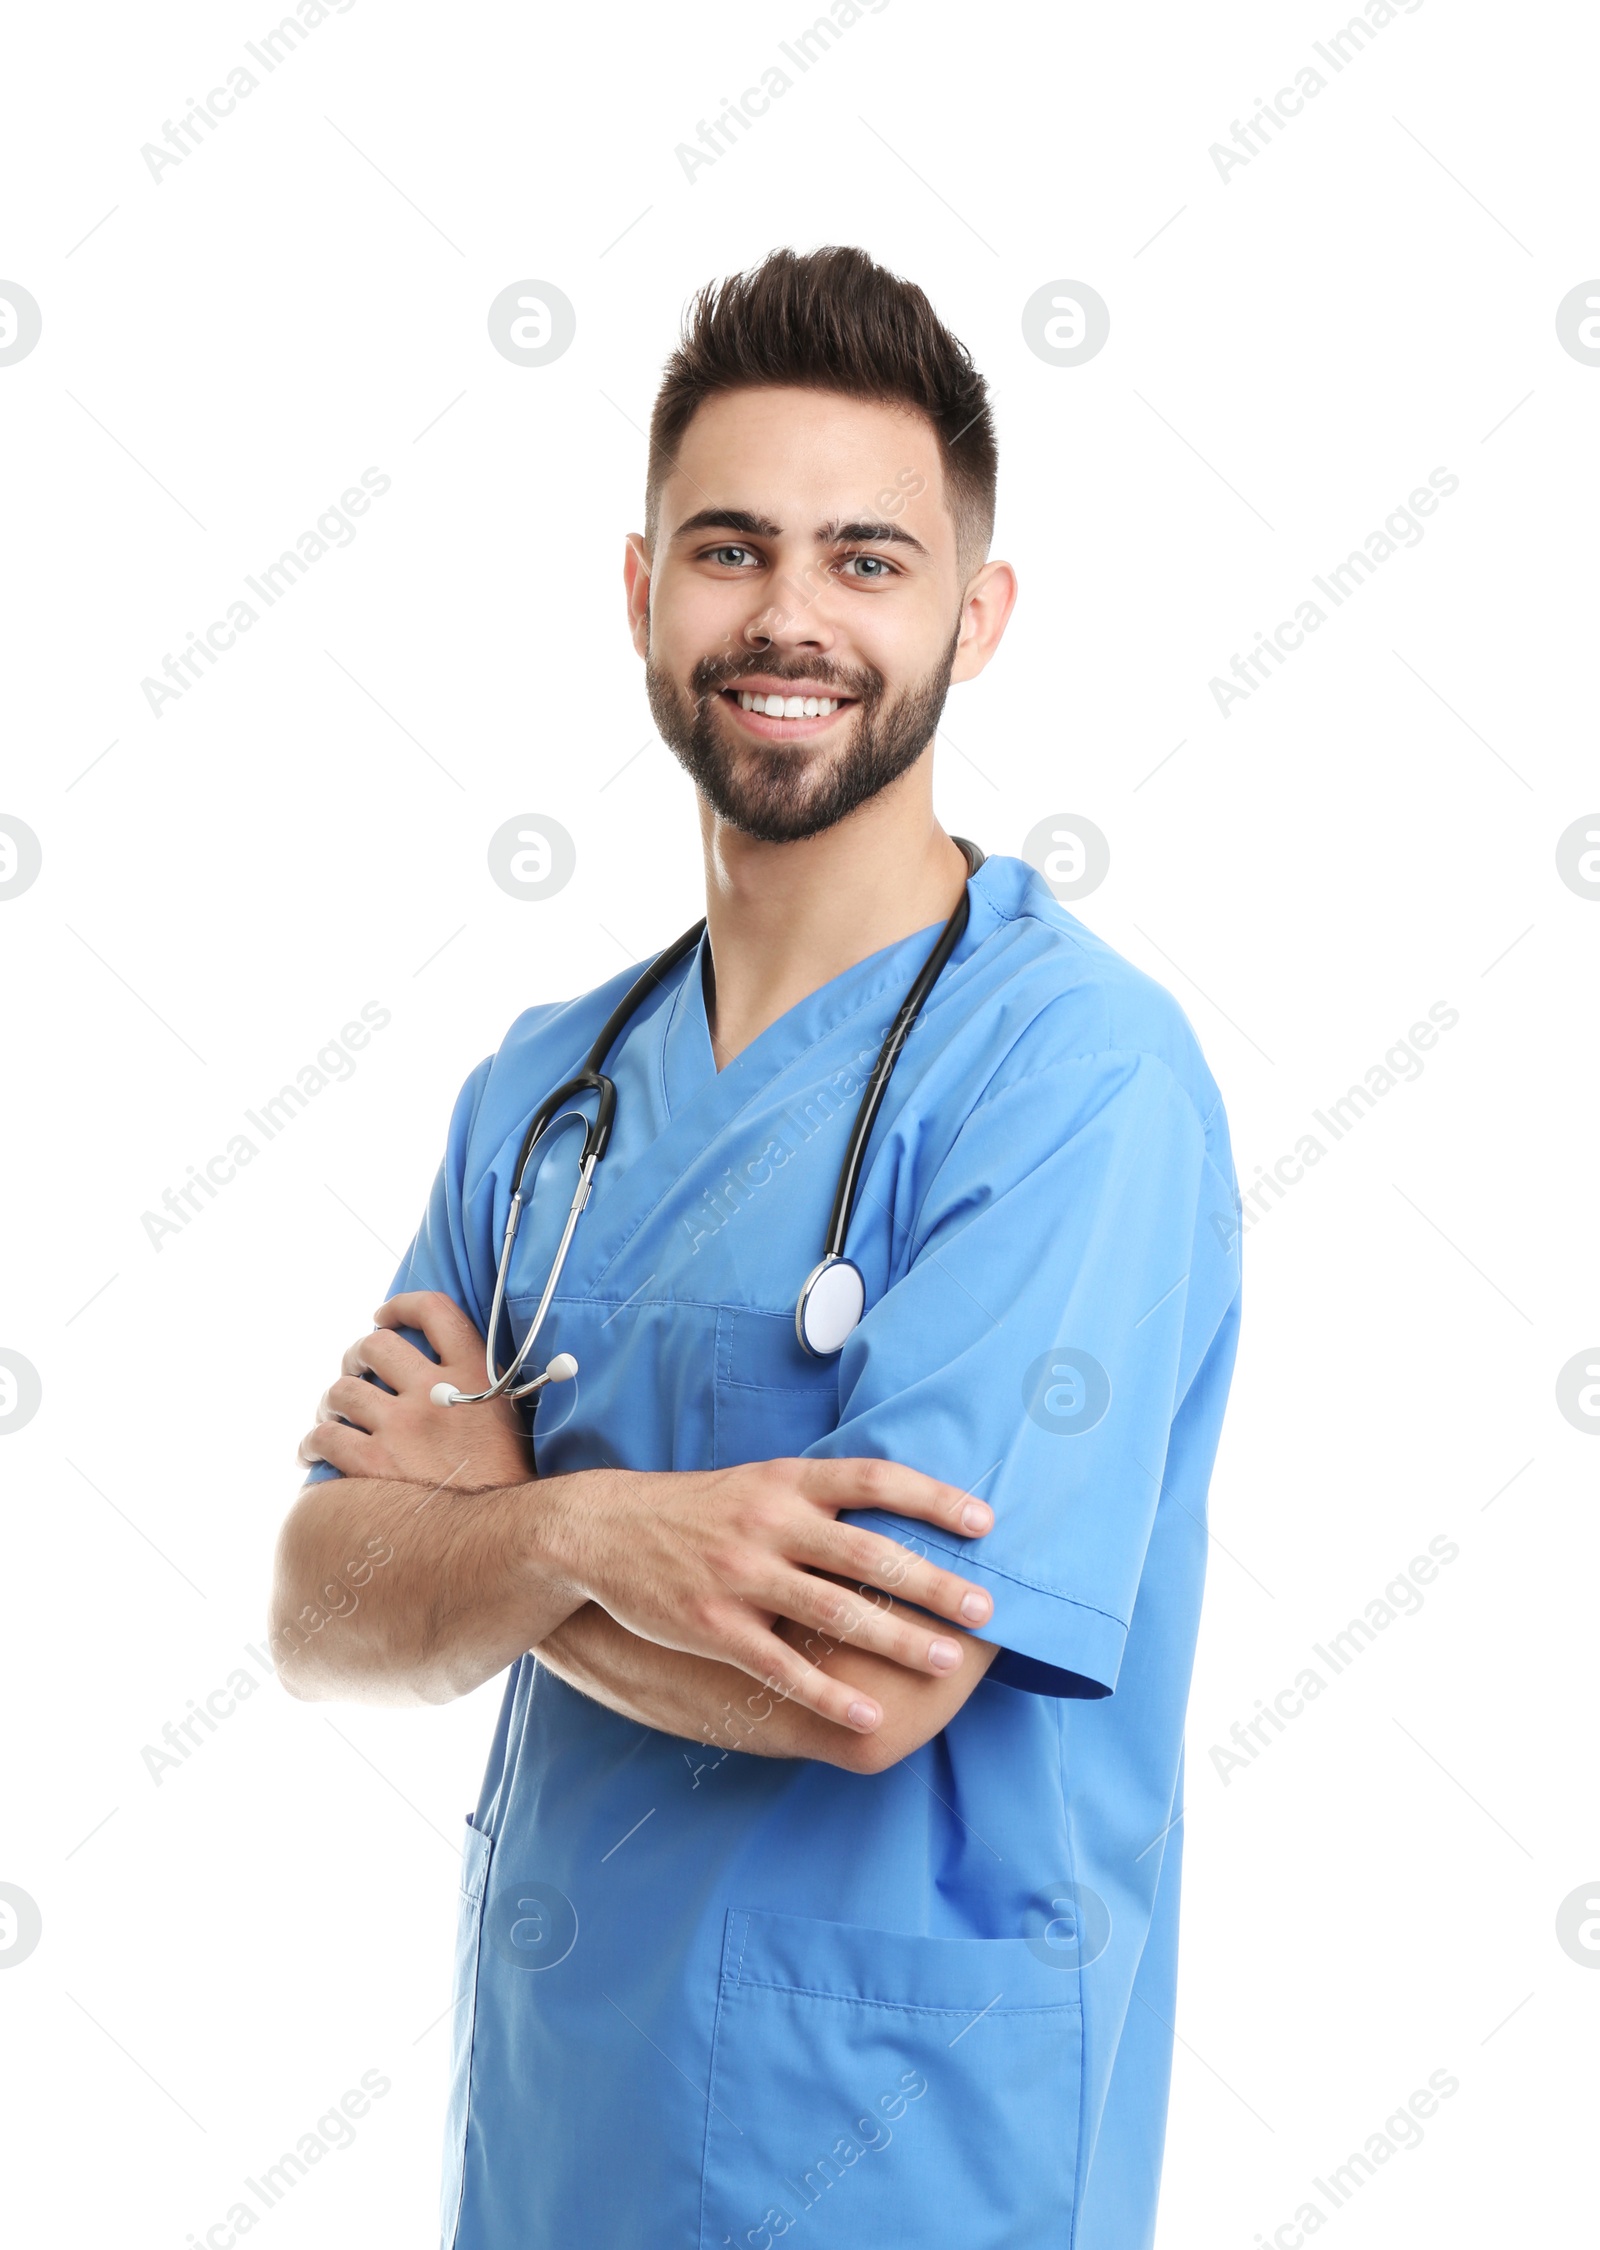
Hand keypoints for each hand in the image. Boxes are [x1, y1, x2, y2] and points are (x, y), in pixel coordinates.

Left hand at [297, 1289, 535, 1491]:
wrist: (504, 1536)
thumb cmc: (507, 1481)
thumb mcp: (508, 1417)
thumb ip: (480, 1386)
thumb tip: (448, 1369)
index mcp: (476, 1373)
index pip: (434, 1311)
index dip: (401, 1306)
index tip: (383, 1317)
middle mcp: (435, 1392)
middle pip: (376, 1345)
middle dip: (356, 1355)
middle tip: (355, 1371)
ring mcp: (403, 1427)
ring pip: (342, 1391)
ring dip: (330, 1400)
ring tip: (332, 1414)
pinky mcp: (375, 1465)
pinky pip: (325, 1438)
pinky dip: (312, 1442)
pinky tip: (312, 1452)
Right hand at [537, 1455, 996, 1733]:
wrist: (602, 1529)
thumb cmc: (700, 1508)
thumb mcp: (759, 1480)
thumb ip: (820, 1495)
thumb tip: (901, 1509)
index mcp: (786, 1480)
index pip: (874, 1479)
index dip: (933, 1498)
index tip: (986, 1521)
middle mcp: (769, 1523)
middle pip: (868, 1553)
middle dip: (933, 1583)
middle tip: (987, 1608)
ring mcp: (741, 1577)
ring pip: (836, 1613)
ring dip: (898, 1639)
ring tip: (948, 1661)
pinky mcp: (714, 1628)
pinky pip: (783, 1668)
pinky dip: (830, 1693)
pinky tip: (869, 1714)